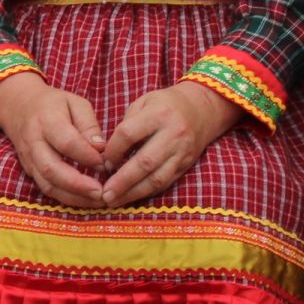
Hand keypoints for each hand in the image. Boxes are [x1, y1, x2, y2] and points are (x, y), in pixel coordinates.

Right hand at [0, 72, 107, 206]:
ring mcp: (29, 159)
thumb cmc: (52, 104)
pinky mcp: (29, 170)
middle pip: (52, 169)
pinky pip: (46, 188)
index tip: (105, 164)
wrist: (17, 106)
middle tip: (102, 192)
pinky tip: (85, 199)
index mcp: (47, 120)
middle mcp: (34, 142)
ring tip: (98, 200)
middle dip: (78, 185)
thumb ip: (89, 125)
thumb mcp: (75, 103)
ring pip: (47, 184)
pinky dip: (66, 198)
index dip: (87, 156)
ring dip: (73, 197)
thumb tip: (101, 149)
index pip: (66, 142)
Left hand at [99, 80, 241, 206]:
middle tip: (104, 193)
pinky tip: (131, 197)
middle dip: (122, 180)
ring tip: (114, 201)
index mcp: (158, 114)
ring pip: (157, 178)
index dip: (112, 150)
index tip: (101, 161)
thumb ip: (126, 125)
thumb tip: (107, 154)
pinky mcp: (186, 165)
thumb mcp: (143, 103)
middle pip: (144, 162)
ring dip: (133, 192)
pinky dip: (147, 192)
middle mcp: (173, 135)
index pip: (128, 135)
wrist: (202, 110)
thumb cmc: (164, 105)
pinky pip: (166, 182)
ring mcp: (182, 152)